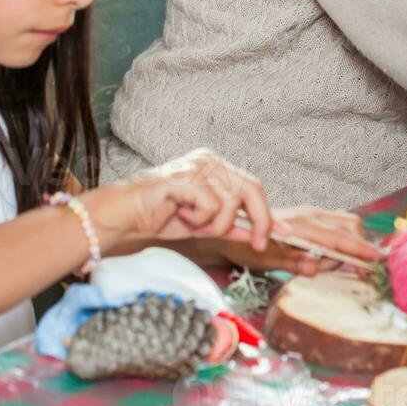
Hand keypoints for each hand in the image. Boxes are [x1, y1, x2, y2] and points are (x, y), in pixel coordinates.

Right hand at [91, 149, 273, 251]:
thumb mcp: (204, 226)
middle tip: (256, 244)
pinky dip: (198, 219)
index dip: (268, 213)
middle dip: (260, 221)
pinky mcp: (186, 175)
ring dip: (215, 225)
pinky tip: (180, 213)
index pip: (254, 187)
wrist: (123, 216)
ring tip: (192, 222)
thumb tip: (258, 234)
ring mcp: (198, 165)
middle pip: (253, 189)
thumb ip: (231, 226)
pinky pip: (211, 205)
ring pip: (231, 203)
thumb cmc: (159, 217)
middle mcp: (210, 161)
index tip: (282, 234)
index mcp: (216, 167)